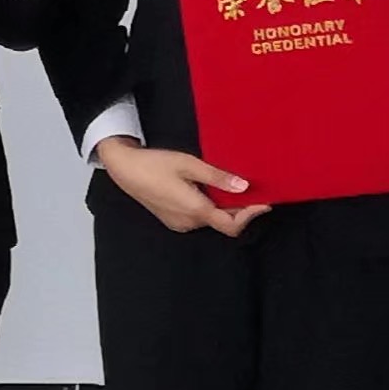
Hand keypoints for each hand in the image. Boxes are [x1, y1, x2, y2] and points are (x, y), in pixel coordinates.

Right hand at [96, 138, 269, 235]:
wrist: (123, 168)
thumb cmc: (154, 164)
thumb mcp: (189, 164)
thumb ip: (218, 177)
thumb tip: (244, 187)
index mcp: (196, 210)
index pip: (232, 225)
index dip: (251, 216)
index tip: (265, 202)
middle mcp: (189, 222)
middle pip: (223, 222)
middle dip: (240, 209)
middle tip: (252, 190)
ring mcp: (179, 223)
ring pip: (211, 220)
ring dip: (224, 207)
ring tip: (231, 187)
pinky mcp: (172, 219)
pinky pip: (198, 217)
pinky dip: (209, 207)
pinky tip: (209, 191)